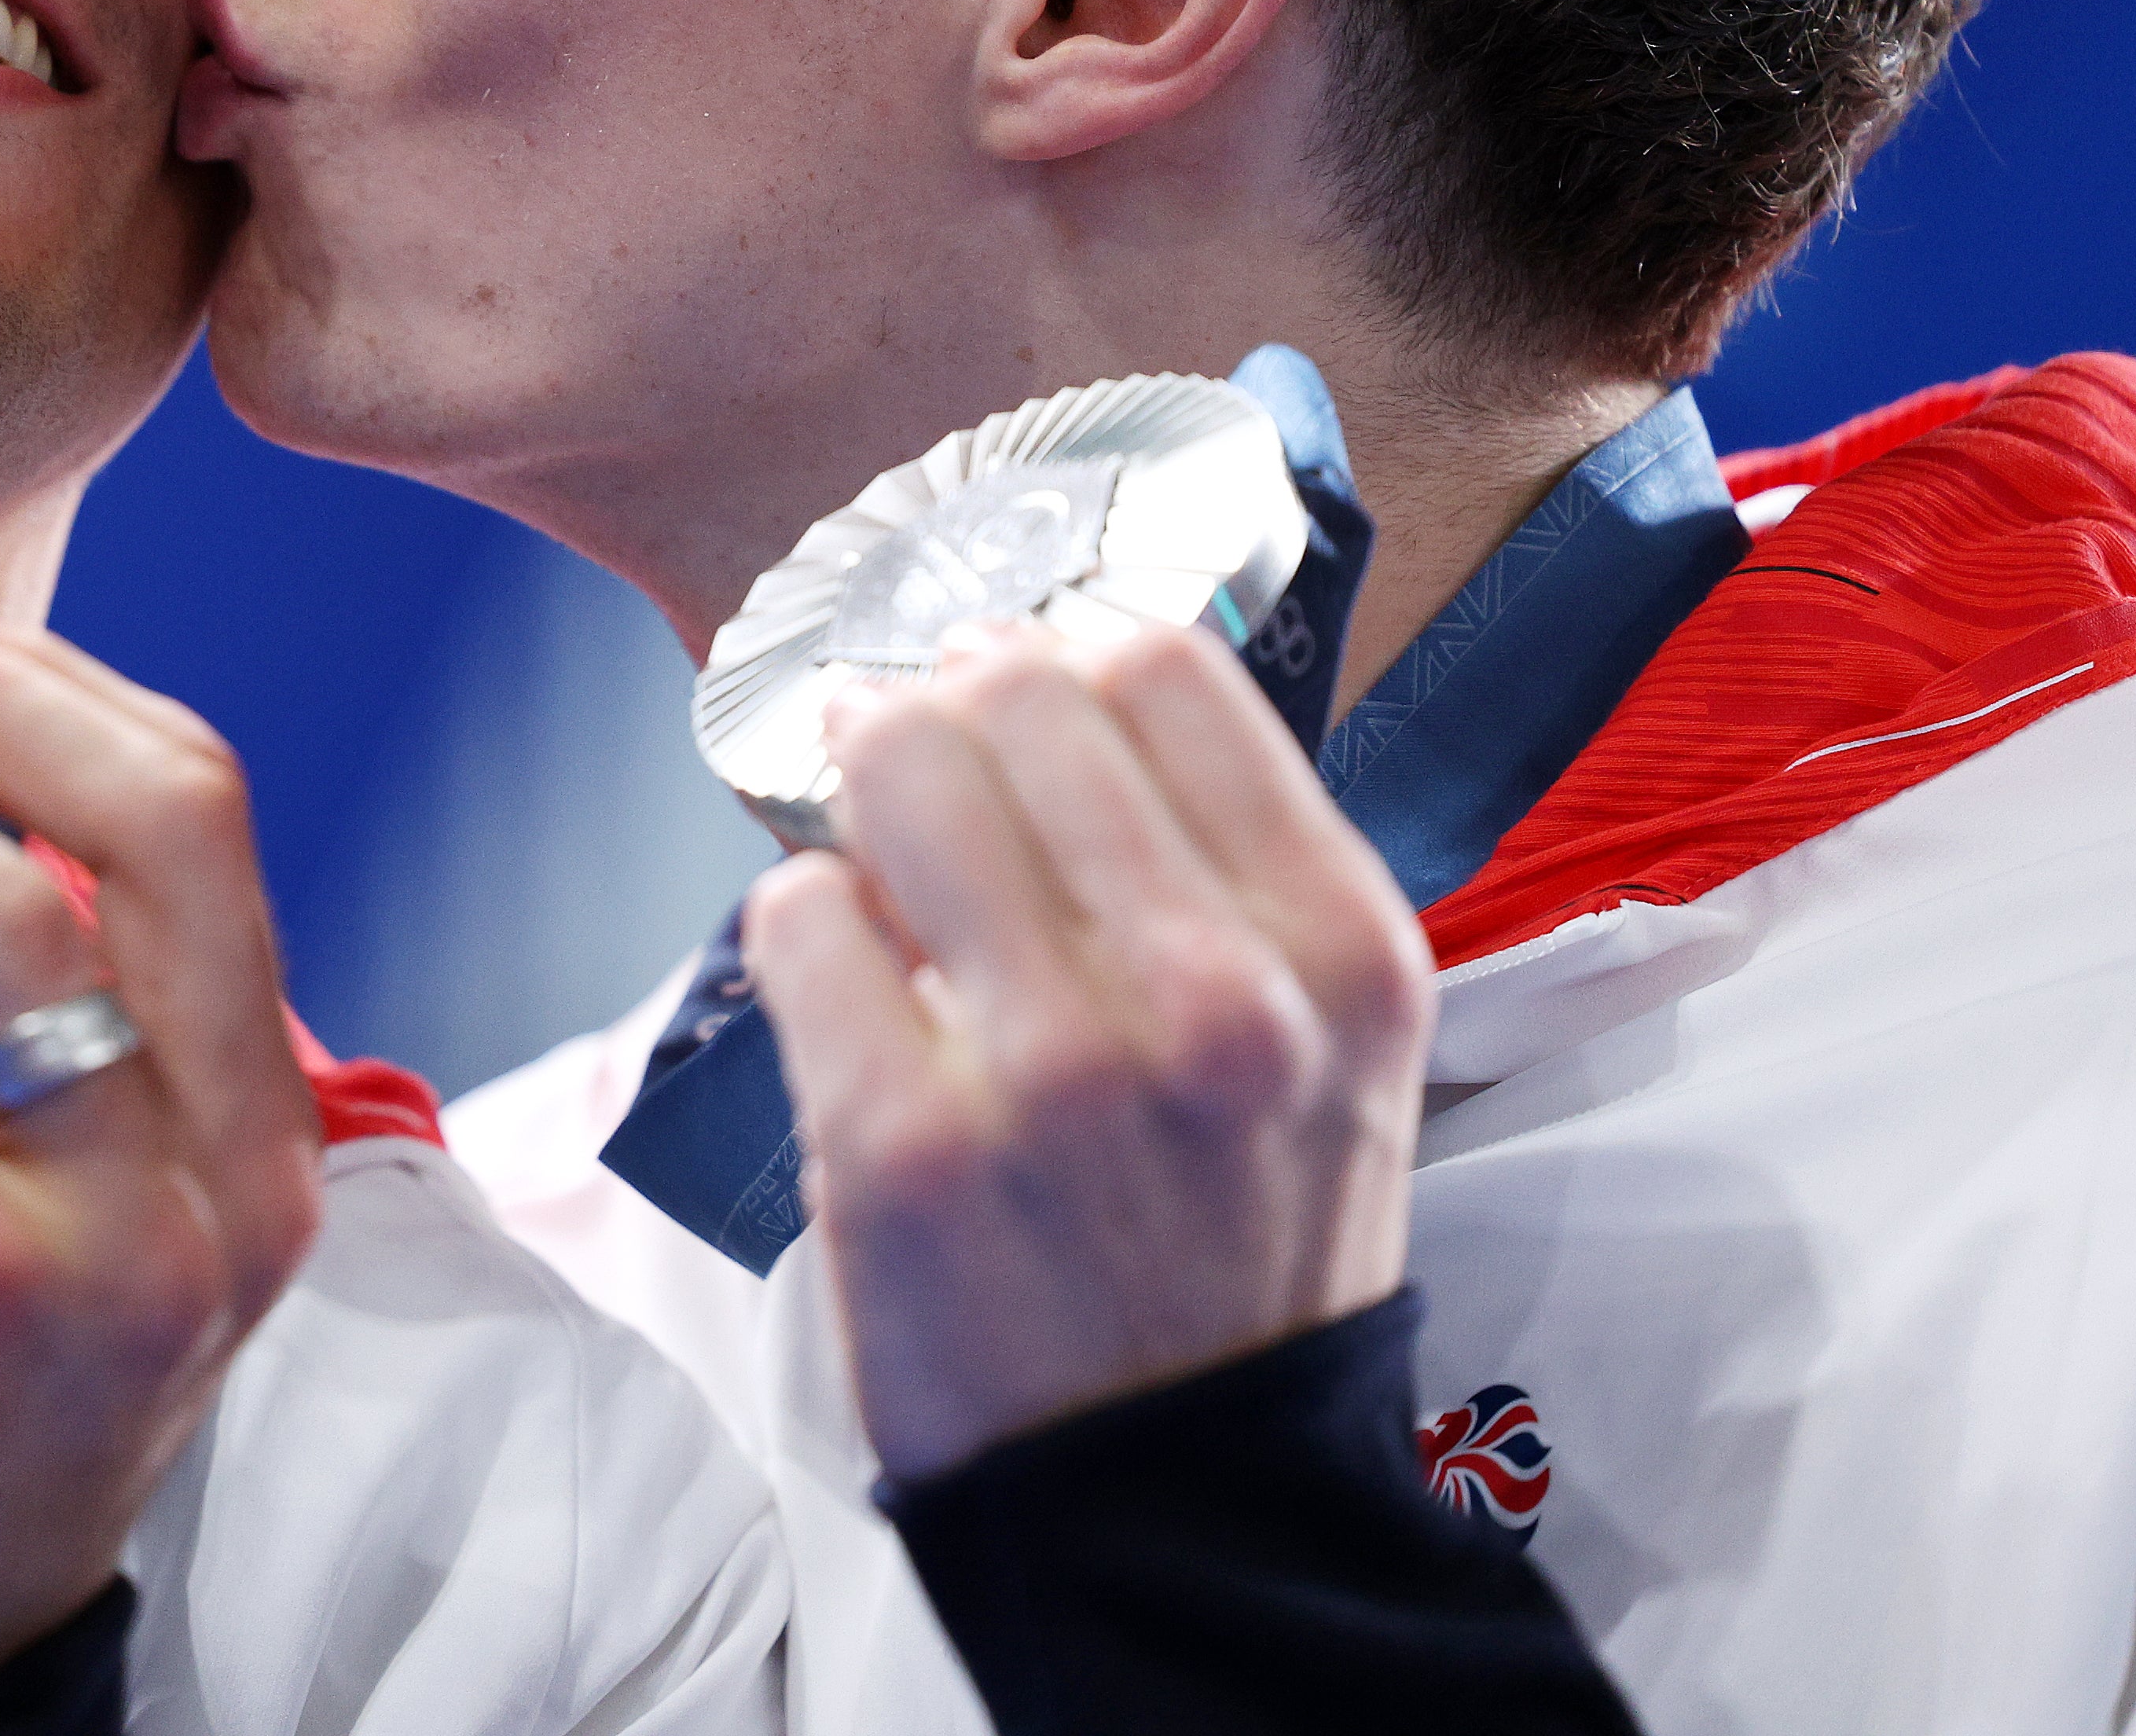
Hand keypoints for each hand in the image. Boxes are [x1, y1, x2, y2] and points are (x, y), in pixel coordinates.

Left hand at [740, 619, 1434, 1479]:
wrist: (1181, 1492)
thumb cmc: (1239, 1238)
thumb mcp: (1325, 1046)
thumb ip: (1228, 864)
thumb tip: (1053, 679)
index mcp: (1337, 954)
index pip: (1163, 669)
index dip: (1062, 643)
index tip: (1015, 666)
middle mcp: (1211, 999)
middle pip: (1015, 698)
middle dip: (944, 694)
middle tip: (913, 722)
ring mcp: (1050, 1073)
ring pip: (896, 776)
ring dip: (863, 776)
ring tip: (866, 817)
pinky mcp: (901, 1145)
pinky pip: (799, 917)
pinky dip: (805, 919)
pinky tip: (844, 967)